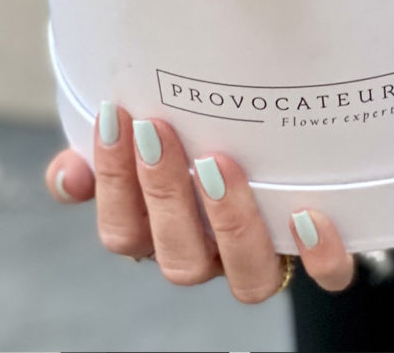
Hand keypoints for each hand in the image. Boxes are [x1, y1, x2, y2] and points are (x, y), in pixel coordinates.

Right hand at [45, 104, 354, 300]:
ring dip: (229, 222)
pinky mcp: (317, 254)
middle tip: (158, 130)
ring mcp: (263, 259)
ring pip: (247, 277)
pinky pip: (327, 276)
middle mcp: (209, 253)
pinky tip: (306, 214)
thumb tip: (66, 174)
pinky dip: (319, 254)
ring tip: (219, 163)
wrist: (279, 142)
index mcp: (161, 231)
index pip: (123, 231)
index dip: (112, 182)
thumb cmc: (196, 134)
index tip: (114, 116)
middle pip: (177, 258)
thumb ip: (103, 154)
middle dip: (163, 192)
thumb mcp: (143, 139)